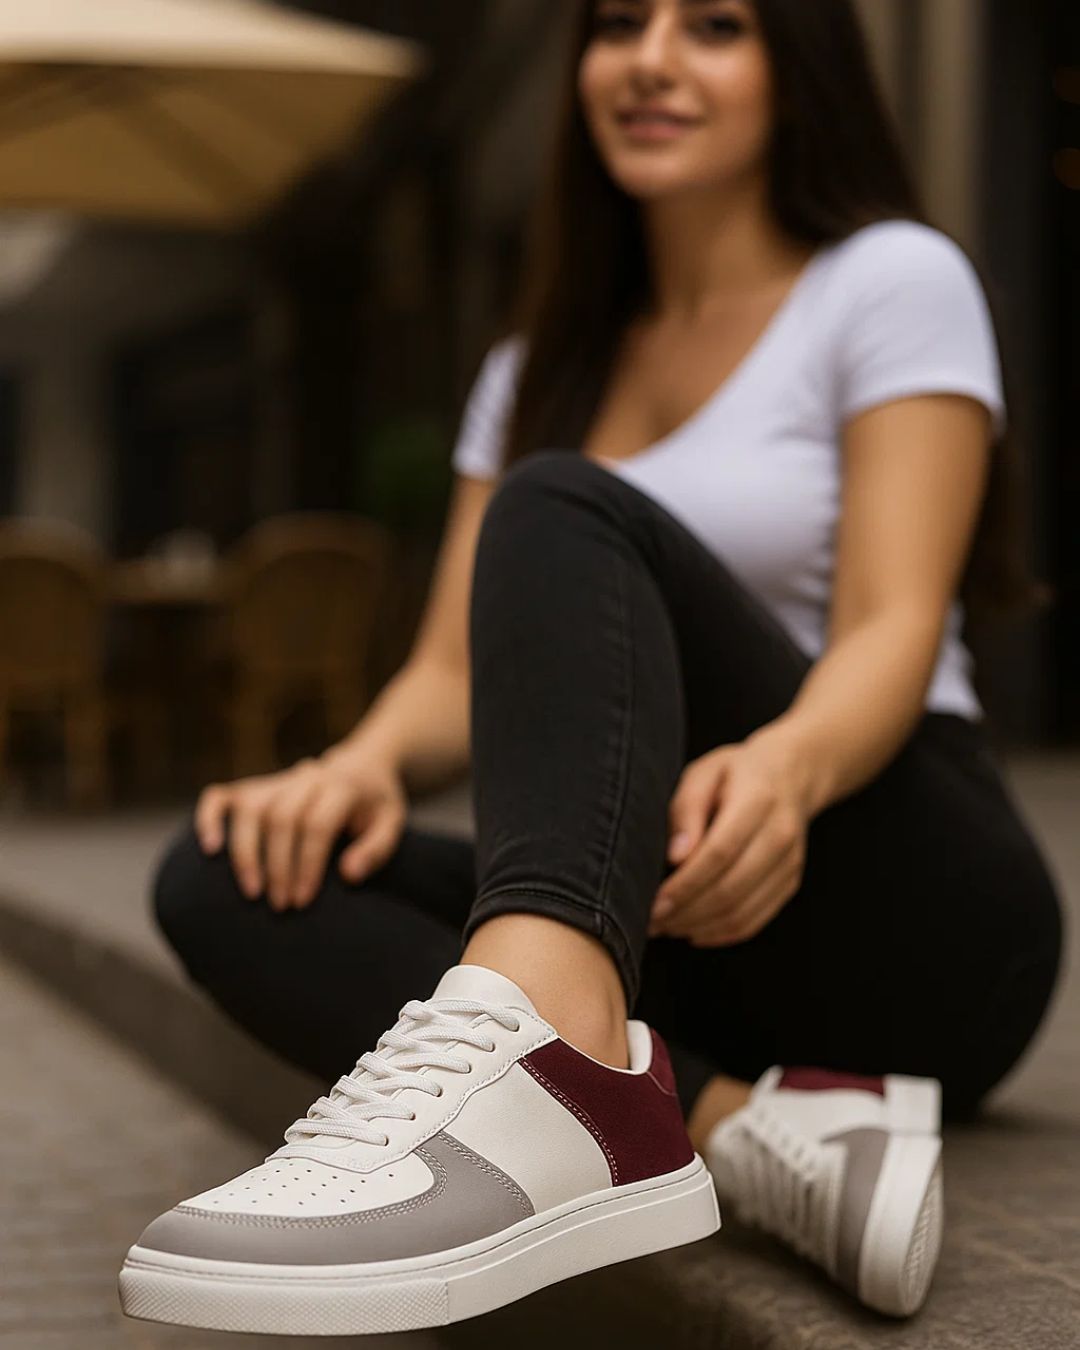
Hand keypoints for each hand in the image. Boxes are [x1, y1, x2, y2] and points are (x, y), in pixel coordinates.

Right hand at [194, 747, 407, 910]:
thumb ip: (376, 850)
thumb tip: (348, 875)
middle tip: (281, 906)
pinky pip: (222, 796)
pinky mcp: (255, 786)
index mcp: (341, 786)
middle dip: (278, 866)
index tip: (304, 900)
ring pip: (250, 809)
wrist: (360, 768)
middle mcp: (305, 778)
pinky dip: (210, 819)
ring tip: (252, 893)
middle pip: (281, 818)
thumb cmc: (375, 806)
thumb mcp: (391, 824)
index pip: (317, 823)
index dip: (308, 864)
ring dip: (246, 853)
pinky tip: (208, 849)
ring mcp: (277, 780)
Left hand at [648, 726, 813, 946]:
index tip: (654, 902)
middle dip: (686, 912)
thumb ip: (686, 811)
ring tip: (665, 927)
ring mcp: (790, 863)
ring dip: (699, 927)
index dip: (685, 884)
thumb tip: (675, 858)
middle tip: (650, 921)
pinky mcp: (790, 882)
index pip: (720, 853)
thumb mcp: (703, 774)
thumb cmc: (734, 773)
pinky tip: (692, 931)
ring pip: (743, 912)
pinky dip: (721, 933)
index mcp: (757, 801)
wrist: (790, 775)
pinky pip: (755, 920)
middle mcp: (780, 835)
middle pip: (731, 889)